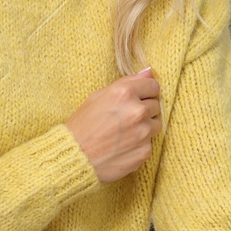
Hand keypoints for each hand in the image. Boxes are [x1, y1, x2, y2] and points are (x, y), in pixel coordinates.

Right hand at [64, 66, 161, 182]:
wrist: (75, 158)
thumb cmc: (82, 126)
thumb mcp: (98, 96)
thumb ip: (127, 82)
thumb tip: (149, 72)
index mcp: (125, 93)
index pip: (153, 86)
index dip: (145, 92)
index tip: (138, 98)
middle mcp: (137, 111)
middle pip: (155, 105)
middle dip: (144, 109)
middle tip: (125, 118)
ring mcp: (143, 132)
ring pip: (156, 124)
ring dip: (145, 126)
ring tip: (125, 133)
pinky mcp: (145, 151)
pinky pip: (150, 143)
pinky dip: (140, 144)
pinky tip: (123, 146)